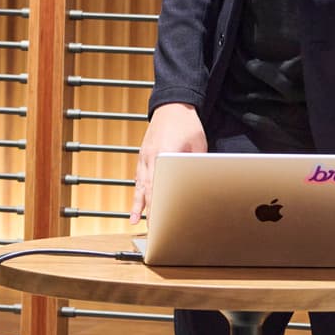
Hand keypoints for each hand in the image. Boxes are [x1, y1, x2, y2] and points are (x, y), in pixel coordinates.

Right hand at [129, 103, 206, 223]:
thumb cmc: (186, 123)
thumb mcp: (198, 146)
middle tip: (150, 230)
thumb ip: (195, 166)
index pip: (159, 186)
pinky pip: (138, 178)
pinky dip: (137, 193)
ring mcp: (144, 156)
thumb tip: (198, 184)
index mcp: (163, 154)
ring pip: (140, 185)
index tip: (160, 220)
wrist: (173, 104)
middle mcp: (150, 157)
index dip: (158, 205)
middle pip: (148, 189)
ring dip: (138, 205)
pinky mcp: (144, 155)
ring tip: (136, 222)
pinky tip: (136, 205)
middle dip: (149, 211)